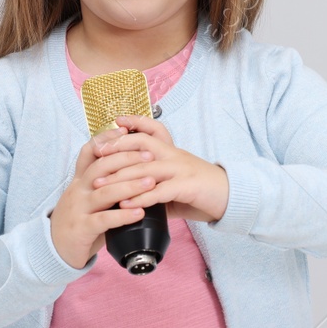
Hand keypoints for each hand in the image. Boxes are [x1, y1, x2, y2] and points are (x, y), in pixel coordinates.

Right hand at [48, 124, 152, 269]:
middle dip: (126, 159)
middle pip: (101, 167)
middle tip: (150, 157)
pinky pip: (104, 219)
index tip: (125, 131)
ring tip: (151, 183)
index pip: (90, 151)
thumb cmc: (80, 221)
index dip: (106, 139)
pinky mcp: (82, 228)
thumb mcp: (89, 197)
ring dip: (130, 186)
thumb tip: (132, 166)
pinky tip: (139, 212)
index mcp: (80, 180)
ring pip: (104, 192)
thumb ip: (105, 183)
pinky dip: (123, 214)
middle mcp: (78, 190)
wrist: (55, 249)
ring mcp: (78, 208)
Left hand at [91, 115, 228, 224]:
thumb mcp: (174, 182)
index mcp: (171, 151)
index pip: (149, 131)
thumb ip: (154, 183)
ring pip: (146, 168)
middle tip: (95, 156)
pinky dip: (141, 197)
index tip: (114, 123)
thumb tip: (130, 193)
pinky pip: (160, 191)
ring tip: (101, 185)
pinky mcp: (188, 187)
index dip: (132, 125)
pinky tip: (126, 204)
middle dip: (116, 149)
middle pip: (142, 144)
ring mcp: (182, 170)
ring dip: (121, 177)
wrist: (230, 198)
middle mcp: (175, 155)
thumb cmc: (200, 190)